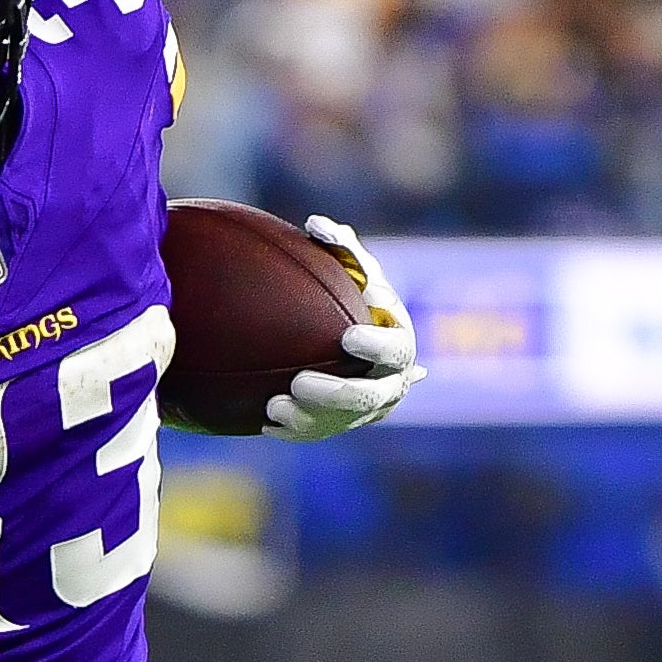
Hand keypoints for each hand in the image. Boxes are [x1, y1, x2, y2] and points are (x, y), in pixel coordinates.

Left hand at [263, 214, 425, 441]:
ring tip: (273, 406)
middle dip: (336, 393)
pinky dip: (291, 432)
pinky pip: (314, 436)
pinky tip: (264, 425)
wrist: (350, 345)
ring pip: (338, 424)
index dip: (376, 345)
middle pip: (367, 396)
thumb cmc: (355, 301)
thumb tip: (316, 224)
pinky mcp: (336, 428)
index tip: (347, 337)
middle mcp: (387, 386)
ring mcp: (362, 413)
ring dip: (307, 418)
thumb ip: (343, 251)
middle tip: (300, 382)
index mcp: (398, 347)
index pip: (396, 350)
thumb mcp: (356, 275)